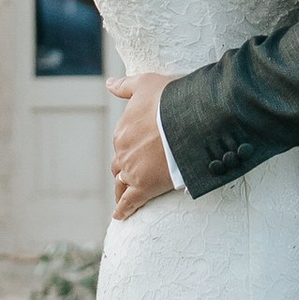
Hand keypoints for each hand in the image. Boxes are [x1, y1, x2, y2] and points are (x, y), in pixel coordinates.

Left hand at [107, 70, 174, 217]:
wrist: (190, 117)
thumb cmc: (170, 97)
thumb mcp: (145, 83)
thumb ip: (125, 85)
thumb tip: (108, 83)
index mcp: (122, 130)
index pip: (122, 144)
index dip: (130, 149)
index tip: (138, 153)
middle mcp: (123, 151)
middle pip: (119, 166)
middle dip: (123, 172)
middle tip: (128, 179)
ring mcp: (133, 170)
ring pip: (122, 184)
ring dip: (121, 191)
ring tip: (123, 199)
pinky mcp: (145, 186)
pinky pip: (130, 202)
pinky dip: (123, 210)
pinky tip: (120, 216)